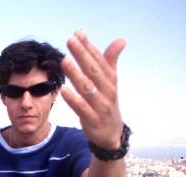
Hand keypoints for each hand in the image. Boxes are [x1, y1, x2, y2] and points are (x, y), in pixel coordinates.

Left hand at [60, 31, 125, 149]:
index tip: (78, 33)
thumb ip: (110, 61)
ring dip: (76, 74)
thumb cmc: (107, 104)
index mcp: (110, 80)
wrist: (112, 135)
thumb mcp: (110, 83)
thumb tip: (121, 39)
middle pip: (94, 71)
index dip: (89, 46)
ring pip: (87, 88)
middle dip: (82, 55)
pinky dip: (73, 100)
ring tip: (65, 61)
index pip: (99, 60)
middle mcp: (107, 91)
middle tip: (70, 40)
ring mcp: (100, 106)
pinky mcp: (92, 120)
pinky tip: (64, 90)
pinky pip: (82, 109)